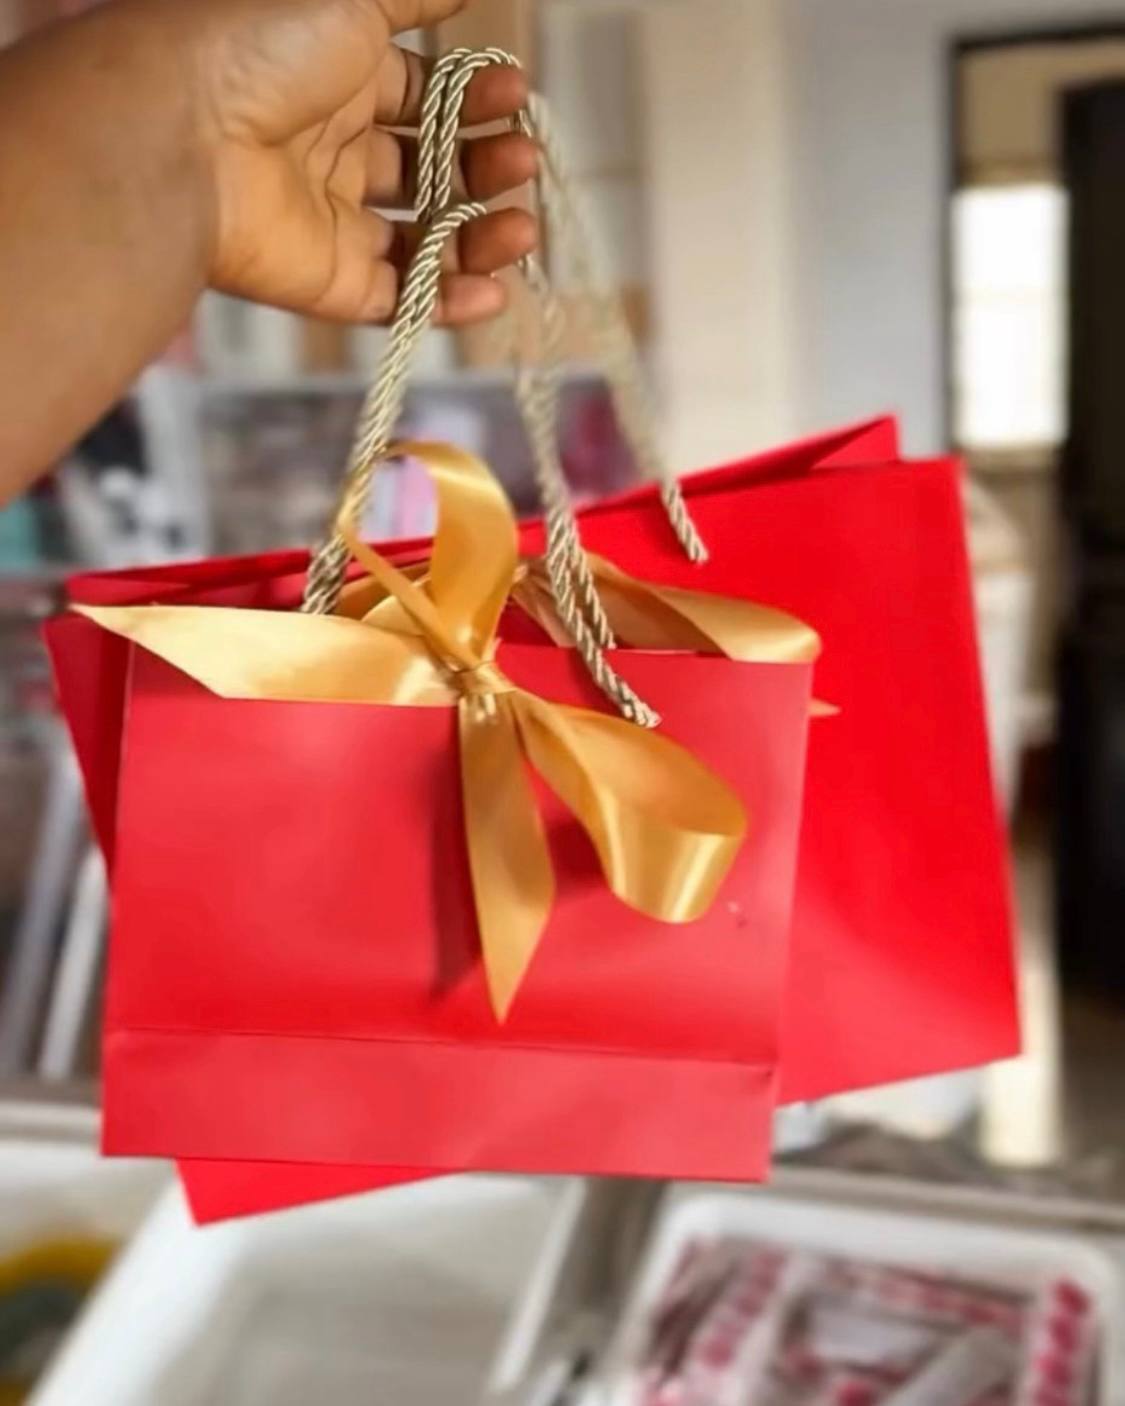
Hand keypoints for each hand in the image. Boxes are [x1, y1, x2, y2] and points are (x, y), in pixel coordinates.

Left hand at [185, 0, 536, 324]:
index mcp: (332, 74)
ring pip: (421, 237)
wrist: (180, 130)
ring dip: (479, 235)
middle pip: (426, 168)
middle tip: (522, 157)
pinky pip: (398, 298)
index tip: (514, 93)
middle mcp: (330, 146)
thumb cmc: (257, 44)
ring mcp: (327, 219)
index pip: (417, 94)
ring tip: (522, 227)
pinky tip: (495, 291)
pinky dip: (448, 302)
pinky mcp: (325, 281)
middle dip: (483, 164)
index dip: (470, 98)